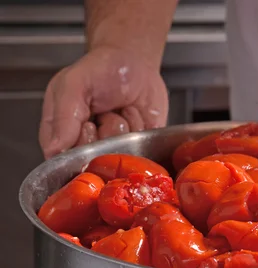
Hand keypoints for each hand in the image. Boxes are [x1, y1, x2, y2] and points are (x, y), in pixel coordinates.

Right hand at [39, 46, 168, 158]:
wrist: (134, 61)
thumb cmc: (99, 71)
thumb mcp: (74, 83)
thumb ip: (63, 116)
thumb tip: (56, 149)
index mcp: (63, 134)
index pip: (66, 160)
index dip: (81, 144)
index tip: (88, 122)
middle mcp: (89, 146)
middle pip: (98, 160)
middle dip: (106, 132)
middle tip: (105, 111)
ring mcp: (116, 148)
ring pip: (123, 152)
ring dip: (126, 125)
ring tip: (121, 109)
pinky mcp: (140, 146)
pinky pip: (145, 147)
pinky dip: (143, 127)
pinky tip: (137, 113)